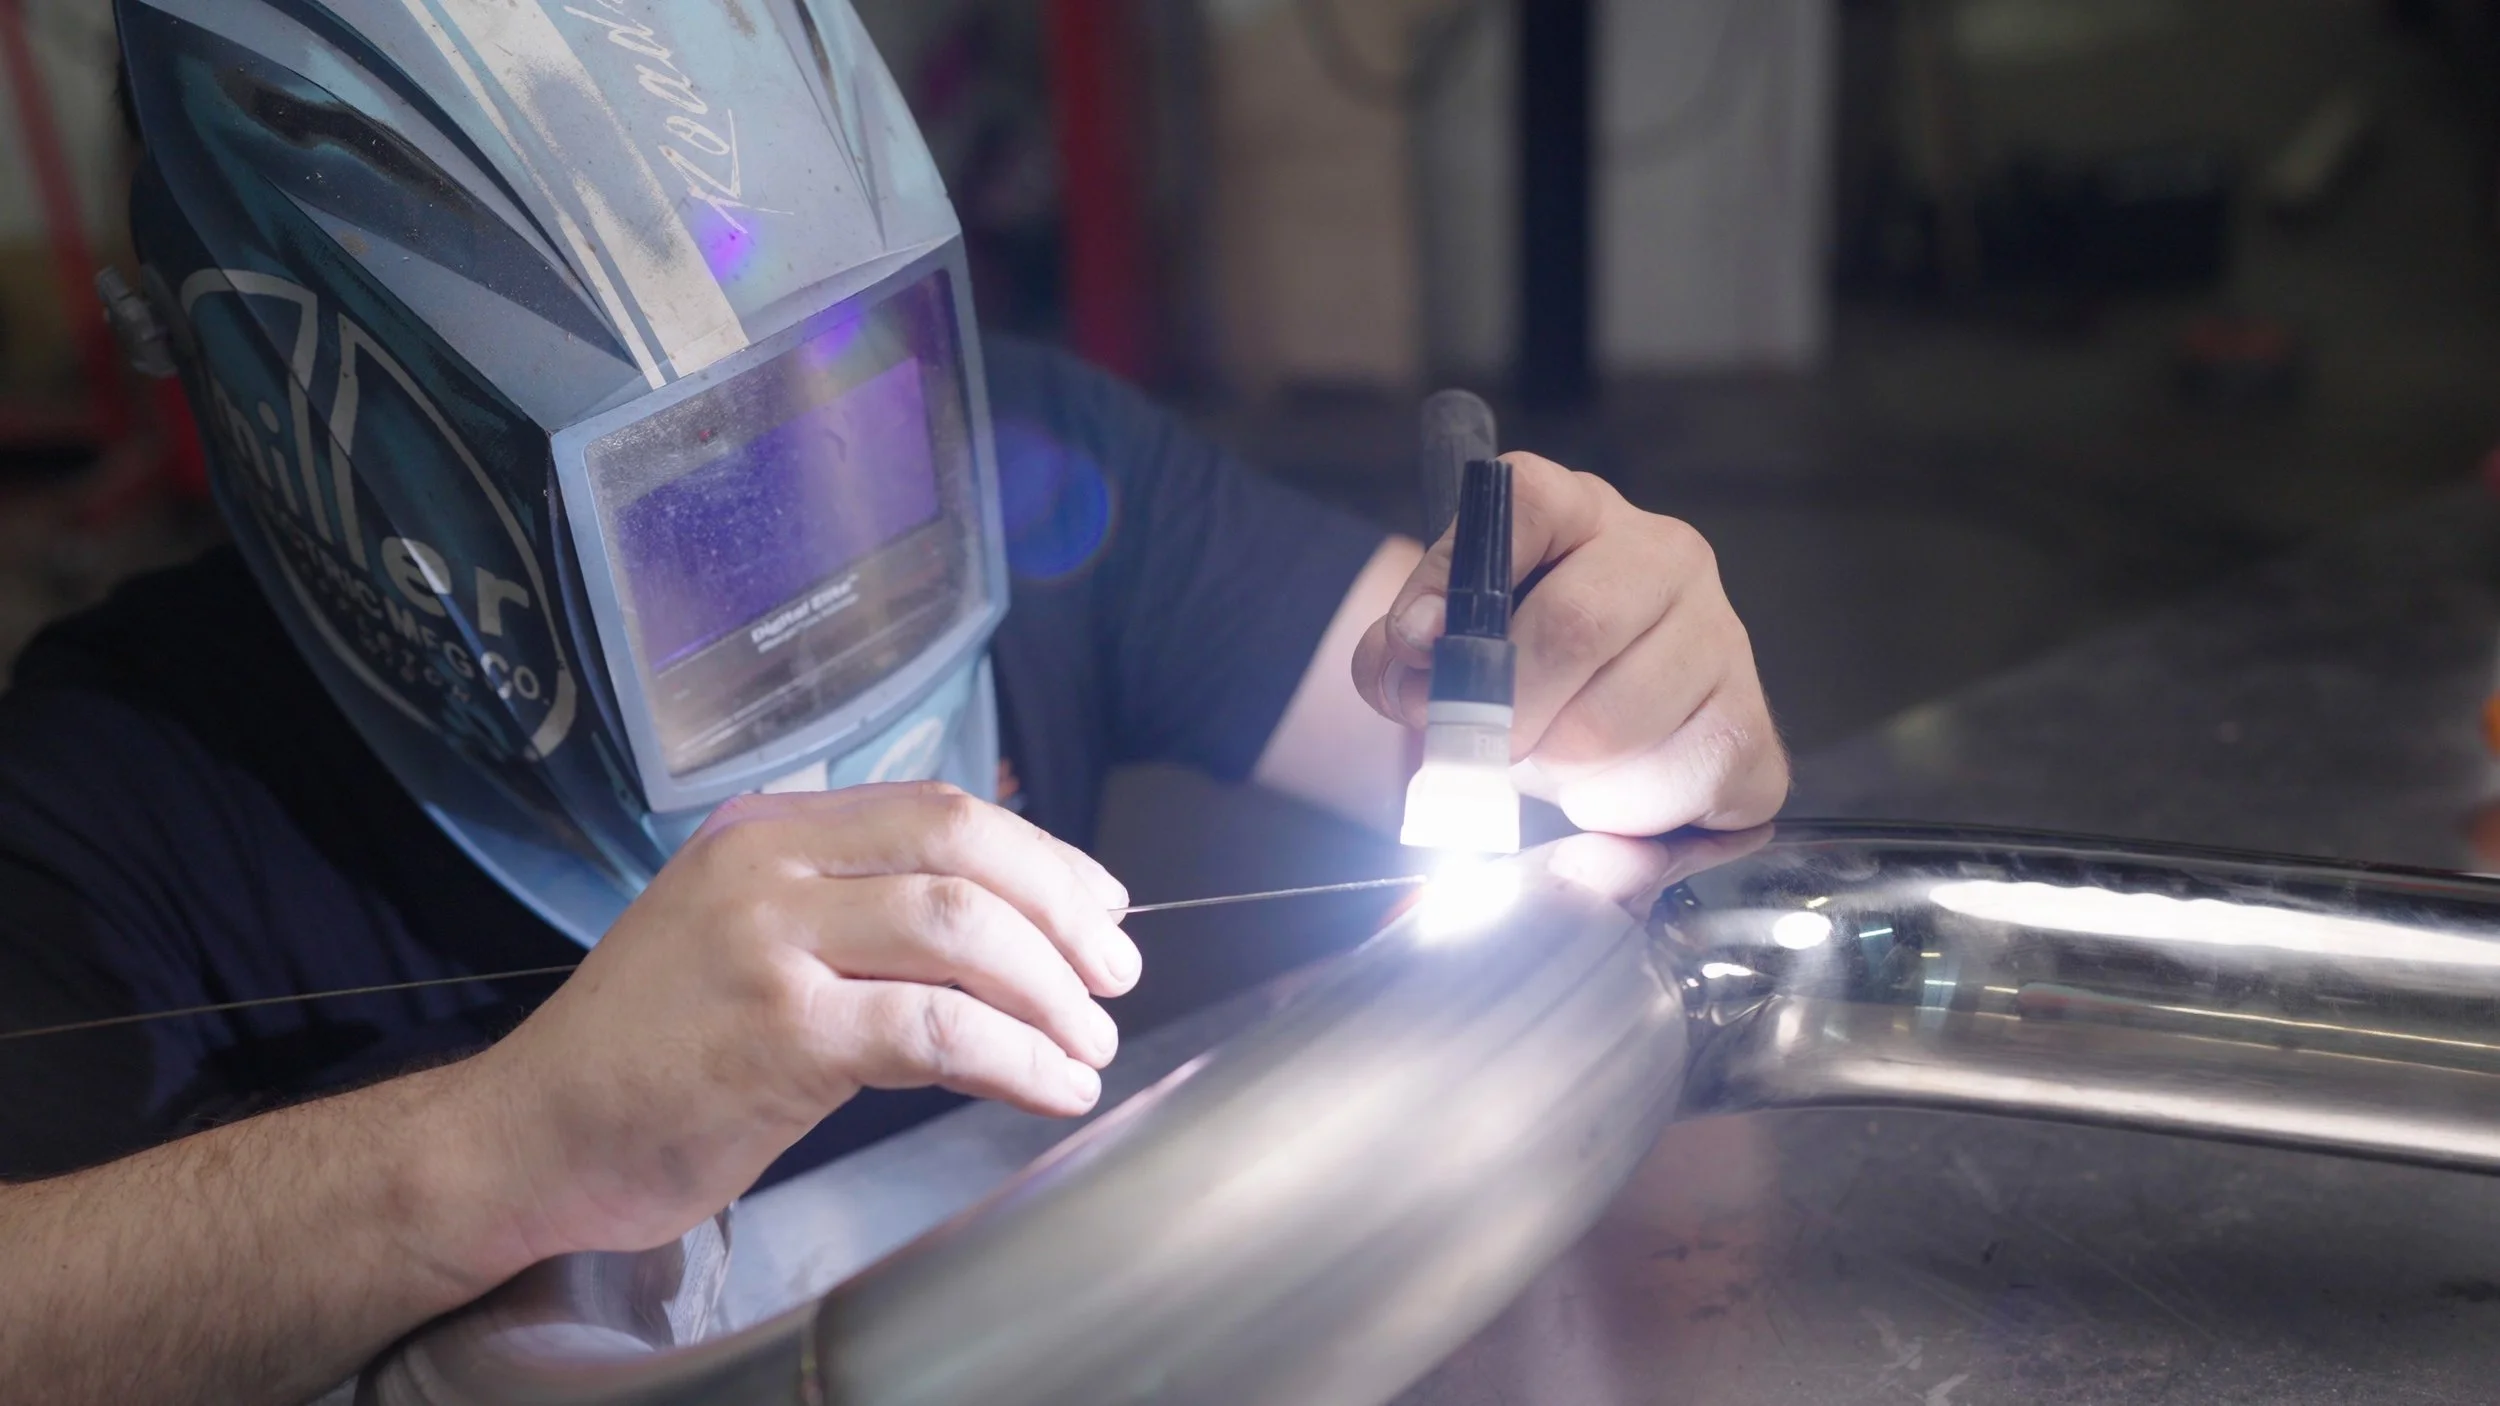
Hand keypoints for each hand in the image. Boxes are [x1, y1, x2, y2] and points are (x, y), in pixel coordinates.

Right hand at [457, 781, 1139, 1259]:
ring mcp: (768, 945)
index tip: (1102, 907)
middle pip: (964, 850)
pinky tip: (1050, 1088)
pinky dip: (1017, 1059)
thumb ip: (851, 912)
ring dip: (1053, 993)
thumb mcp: (744, 938)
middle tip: (1117, 977)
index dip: (1041, 856)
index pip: (939, 809)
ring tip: (1090, 1045)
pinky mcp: (777, 1035)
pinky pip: (938, 1030)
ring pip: (963, 932)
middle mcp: (766, 867)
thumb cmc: (649, 1051)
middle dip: (1065, 914)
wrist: (529, 1135)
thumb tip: (1009, 925)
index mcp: (766, 828)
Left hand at [1353, 454, 1787, 834]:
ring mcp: (1724, 638)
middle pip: (1575, 627)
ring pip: (1614, 723)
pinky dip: (1616, 812)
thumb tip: (1416, 657)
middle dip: (1507, 709)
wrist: (1610, 741)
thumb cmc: (1524, 680)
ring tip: (1555, 760)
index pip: (1526, 499)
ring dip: (1559, 771)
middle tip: (1484, 744)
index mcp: (1581, 514)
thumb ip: (1401, 654)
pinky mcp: (1751, 728)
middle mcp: (1667, 556)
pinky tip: (1611, 790)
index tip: (1419, 643)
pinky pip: (1668, 785)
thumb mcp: (1445, 655)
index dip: (1454, 576)